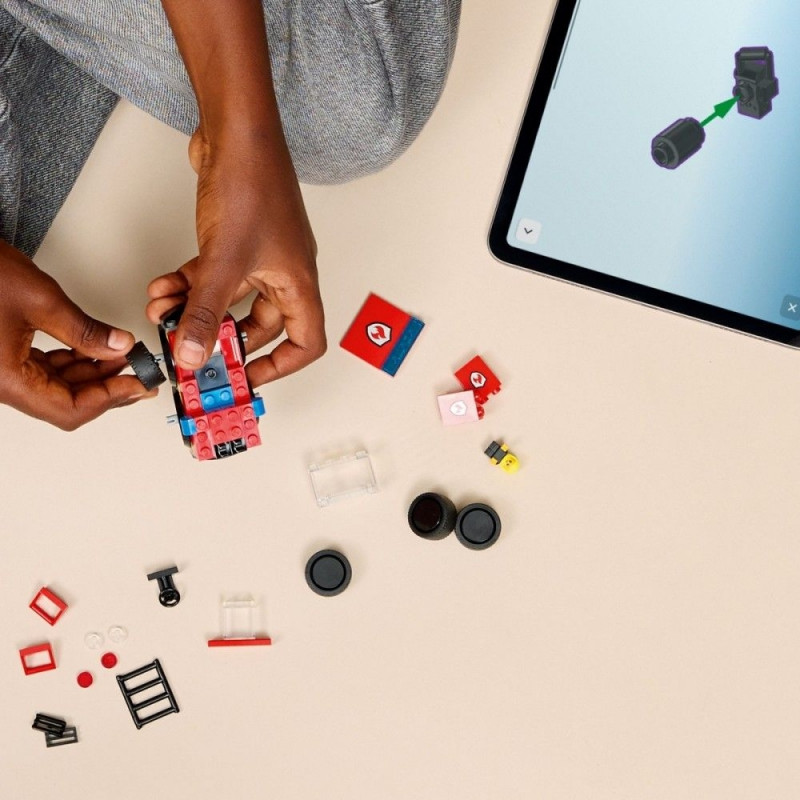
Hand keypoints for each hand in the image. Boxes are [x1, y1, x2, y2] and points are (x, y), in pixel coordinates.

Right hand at [0, 241, 157, 429]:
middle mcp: (2, 382)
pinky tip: (97, 350)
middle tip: (140, 374)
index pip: (69, 409)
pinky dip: (75, 362)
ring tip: (124, 357)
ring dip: (93, 375)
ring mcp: (3, 371)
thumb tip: (120, 347)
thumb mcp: (42, 300)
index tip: (138, 384)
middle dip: (107, 388)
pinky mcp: (5, 356)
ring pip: (58, 387)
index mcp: (6, 379)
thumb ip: (85, 331)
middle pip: (66, 402)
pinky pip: (46, 370)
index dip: (110, 399)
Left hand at [146, 129, 325, 384]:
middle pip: (260, 327)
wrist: (236, 131)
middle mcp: (283, 274)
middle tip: (196, 353)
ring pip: (229, 301)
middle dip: (223, 339)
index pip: (305, 342)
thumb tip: (194, 355)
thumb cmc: (252, 184)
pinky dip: (188, 286)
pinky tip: (162, 289)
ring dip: (196, 311)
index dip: (280, 367)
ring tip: (165, 316)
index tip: (246, 377)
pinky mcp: (236, 240)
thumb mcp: (224, 261)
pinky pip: (213, 277)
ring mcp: (260, 257)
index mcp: (298, 283)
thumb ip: (206, 312)